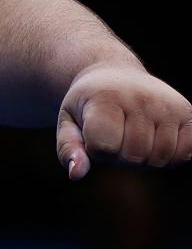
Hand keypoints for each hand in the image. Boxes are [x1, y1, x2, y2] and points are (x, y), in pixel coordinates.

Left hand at [57, 64, 191, 178]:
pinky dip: (170, 157)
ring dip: (144, 158)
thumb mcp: (68, 119)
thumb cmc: (90, 103)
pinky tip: (156, 139)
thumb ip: (68, 147)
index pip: (103, 146)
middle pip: (133, 156)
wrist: (115, 74)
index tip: (92, 130)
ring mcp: (168, 105)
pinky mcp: (189, 113)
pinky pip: (185, 154)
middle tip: (114, 133)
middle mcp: (141, 98)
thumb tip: (75, 174)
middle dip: (119, 155)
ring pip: (160, 159)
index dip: (95, 148)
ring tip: (133, 135)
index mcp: (107, 97)